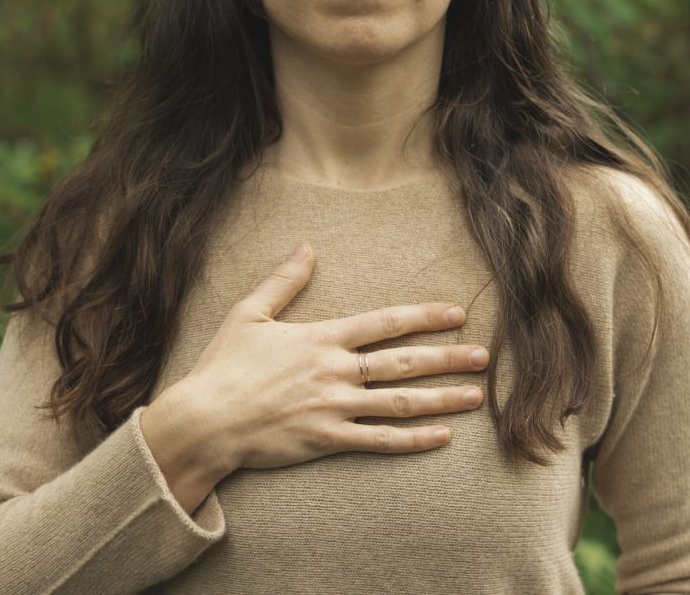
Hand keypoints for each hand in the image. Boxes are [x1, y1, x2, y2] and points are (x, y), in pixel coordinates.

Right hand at [169, 242, 488, 475]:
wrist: (204, 421)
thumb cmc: (224, 366)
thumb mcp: (249, 313)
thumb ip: (284, 281)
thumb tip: (307, 247)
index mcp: (321, 338)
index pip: (384, 322)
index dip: (424, 315)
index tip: (456, 311)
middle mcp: (336, 371)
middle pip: (403, 362)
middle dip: (447, 357)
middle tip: (484, 355)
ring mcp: (334, 408)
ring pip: (400, 402)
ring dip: (442, 398)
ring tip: (476, 395)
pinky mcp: (328, 441)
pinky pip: (379, 442)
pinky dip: (413, 440)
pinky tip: (441, 436)